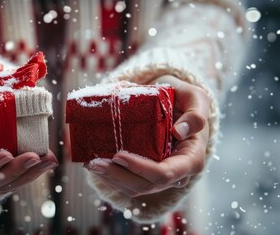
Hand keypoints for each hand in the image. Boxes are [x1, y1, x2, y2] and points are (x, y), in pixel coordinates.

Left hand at [85, 75, 209, 196]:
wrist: (178, 107)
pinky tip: (96, 165)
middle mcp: (177, 174)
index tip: (118, 155)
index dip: (140, 169)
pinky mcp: (147, 175)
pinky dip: (110, 177)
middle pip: (144, 186)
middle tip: (94, 162)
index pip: (164, 174)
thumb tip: (179, 131)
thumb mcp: (196, 98)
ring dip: (110, 179)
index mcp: (191, 159)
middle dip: (117, 176)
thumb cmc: (186, 102)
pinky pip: (128, 184)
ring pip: (134, 189)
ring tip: (90, 164)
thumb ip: (195, 113)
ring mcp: (161, 178)